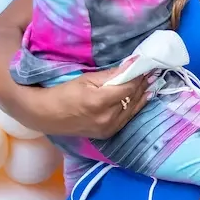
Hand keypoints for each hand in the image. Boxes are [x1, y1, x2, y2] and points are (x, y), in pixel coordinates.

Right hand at [32, 68, 148, 139]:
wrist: (47, 116)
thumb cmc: (64, 93)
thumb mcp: (86, 79)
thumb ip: (111, 74)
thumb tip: (132, 64)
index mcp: (100, 102)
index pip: (128, 87)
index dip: (138, 76)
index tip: (146, 65)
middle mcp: (107, 118)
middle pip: (132, 99)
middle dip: (142, 85)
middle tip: (152, 72)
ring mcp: (108, 128)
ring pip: (132, 110)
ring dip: (142, 96)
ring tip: (151, 83)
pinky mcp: (108, 134)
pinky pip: (126, 119)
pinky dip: (134, 108)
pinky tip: (141, 99)